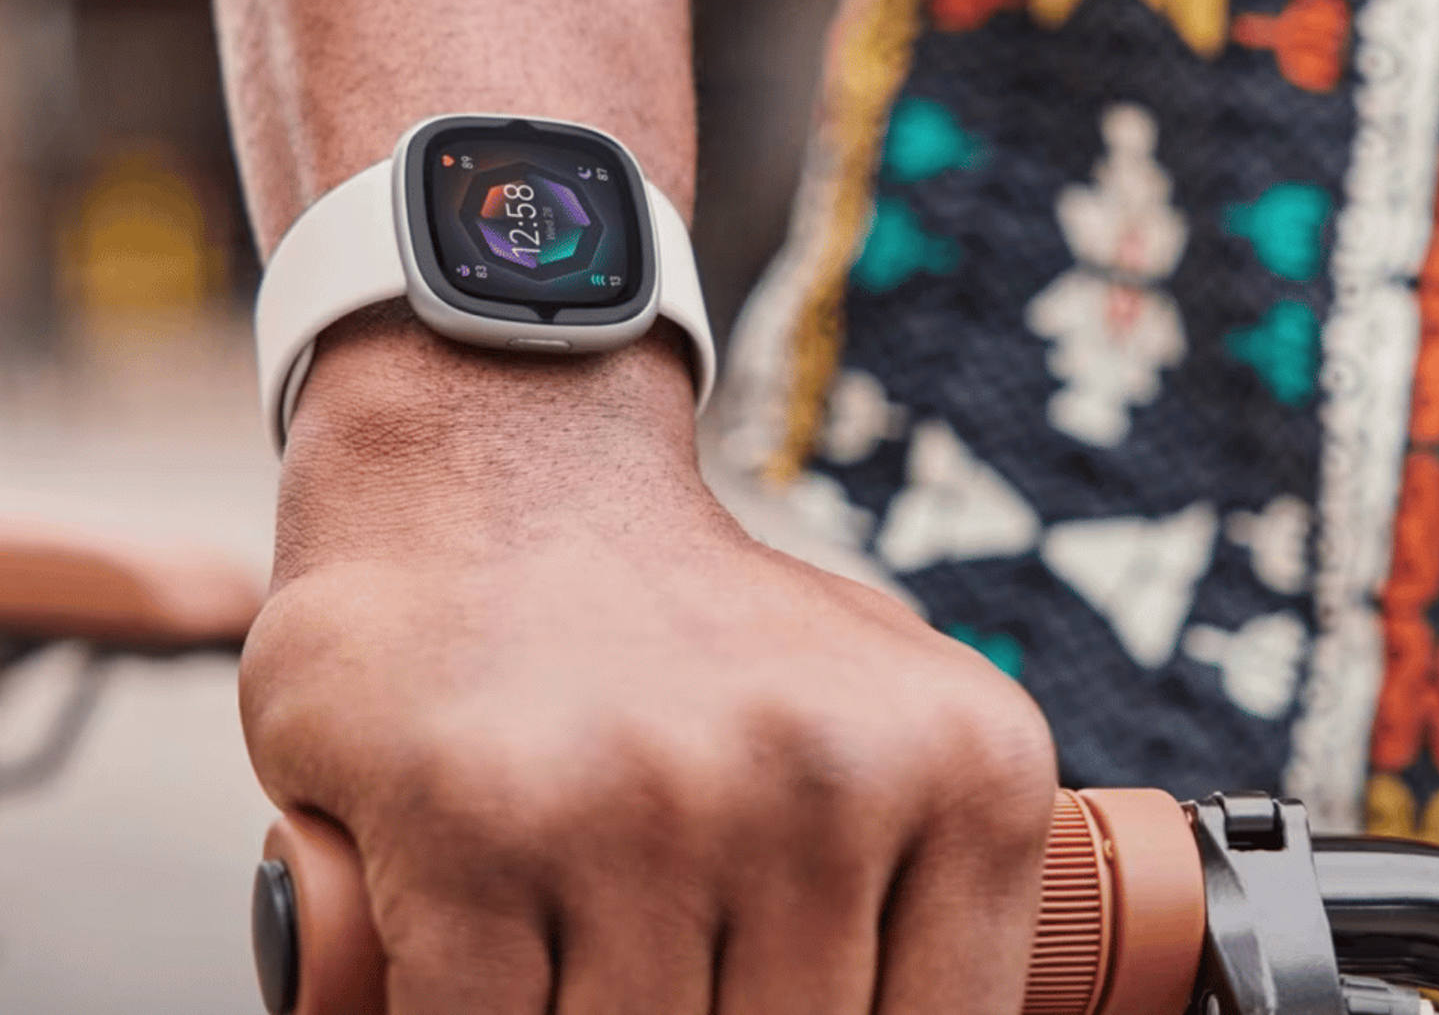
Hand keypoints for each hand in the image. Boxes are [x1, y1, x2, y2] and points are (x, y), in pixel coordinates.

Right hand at [243, 317, 1057, 1014]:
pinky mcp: (473, 827)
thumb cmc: (700, 628)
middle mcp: (821, 781)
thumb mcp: (885, 720)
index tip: (758, 990)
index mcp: (965, 767)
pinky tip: (482, 958)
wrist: (507, 474)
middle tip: (667, 949)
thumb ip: (936, 883)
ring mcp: (643, 805)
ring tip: (581, 932)